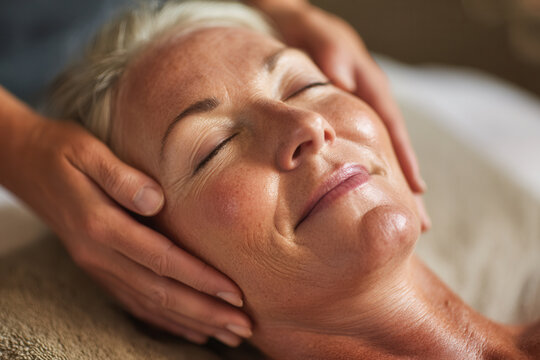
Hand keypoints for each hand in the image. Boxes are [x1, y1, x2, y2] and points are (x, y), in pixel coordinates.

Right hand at [6, 116, 250, 345]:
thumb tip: (157, 200)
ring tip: (226, 334)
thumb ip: (121, 177)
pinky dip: (164, 320)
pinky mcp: (97, 269)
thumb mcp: (88, 152)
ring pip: (149, 304)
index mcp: (100, 224)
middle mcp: (98, 254)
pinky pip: (134, 303)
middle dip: (205, 312)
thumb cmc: (61, 151)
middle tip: (243, 328)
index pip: (161, 260)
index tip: (234, 293)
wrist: (23, 164)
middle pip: (159, 292)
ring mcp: (96, 266)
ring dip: (190, 322)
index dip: (200, 279)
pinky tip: (189, 329)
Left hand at [261, 3, 430, 230]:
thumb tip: (344, 86)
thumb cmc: (310, 34)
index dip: (404, 158)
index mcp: (371, 86)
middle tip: (422, 223)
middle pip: (395, 148)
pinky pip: (362, 150)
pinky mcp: (345, 120)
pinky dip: (368, 174)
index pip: (393, 128)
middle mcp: (371, 104)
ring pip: (380, 153)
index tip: (416, 190)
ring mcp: (360, 113)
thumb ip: (333, 57)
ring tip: (403, 219)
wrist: (297, 29)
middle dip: (407, 185)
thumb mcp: (321, 39)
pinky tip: (366, 196)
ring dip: (391, 186)